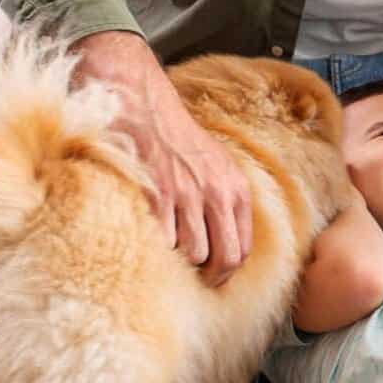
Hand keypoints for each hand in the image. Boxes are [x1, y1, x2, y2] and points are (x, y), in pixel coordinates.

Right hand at [70, 31, 254, 284]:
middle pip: (225, 259)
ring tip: (163, 254)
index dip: (227, 272)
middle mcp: (217, 191)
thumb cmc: (172, 134)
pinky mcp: (158, 194)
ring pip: (192, 255)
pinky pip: (162, 241)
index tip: (210, 279)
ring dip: (176, 262)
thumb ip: (220, 197)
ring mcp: (188, 194)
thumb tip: (220, 242)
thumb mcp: (212, 162)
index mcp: (234, 186)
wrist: (139, 100)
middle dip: (208, 278)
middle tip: (189, 282)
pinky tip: (143, 237)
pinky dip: (152, 247)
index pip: (243, 248)